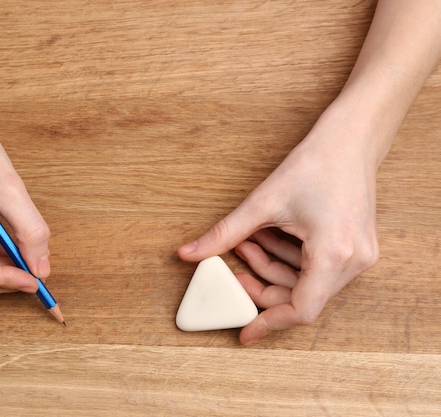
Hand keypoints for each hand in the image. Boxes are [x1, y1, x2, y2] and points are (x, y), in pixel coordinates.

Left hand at [178, 109, 379, 343]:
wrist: (351, 139)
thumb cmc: (315, 163)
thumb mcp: (263, 202)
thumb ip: (224, 234)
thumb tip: (188, 253)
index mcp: (334, 254)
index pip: (300, 310)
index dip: (268, 323)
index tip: (244, 332)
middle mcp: (353, 261)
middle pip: (300, 296)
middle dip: (262, 283)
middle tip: (235, 265)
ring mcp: (359, 255)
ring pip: (307, 282)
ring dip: (273, 265)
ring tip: (248, 240)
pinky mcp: (356, 248)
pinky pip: (318, 267)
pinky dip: (290, 257)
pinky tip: (268, 235)